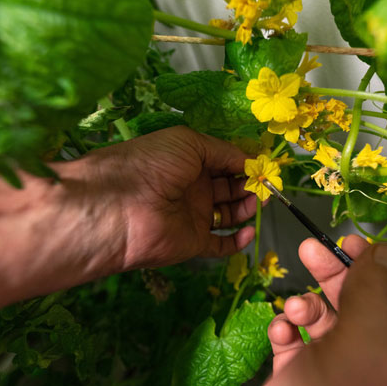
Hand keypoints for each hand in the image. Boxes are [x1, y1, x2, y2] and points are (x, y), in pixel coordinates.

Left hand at [68, 126, 257, 270]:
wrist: (119, 206)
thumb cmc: (151, 164)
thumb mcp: (189, 142)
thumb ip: (223, 150)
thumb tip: (250, 160)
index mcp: (188, 160)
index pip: (225, 161)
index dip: (245, 163)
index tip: (266, 165)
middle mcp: (192, 187)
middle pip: (231, 187)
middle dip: (251, 184)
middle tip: (268, 184)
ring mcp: (193, 215)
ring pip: (230, 214)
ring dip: (248, 207)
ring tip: (261, 201)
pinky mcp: (193, 242)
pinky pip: (221, 243)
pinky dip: (239, 239)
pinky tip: (250, 229)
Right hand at [249, 235, 386, 385]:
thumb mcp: (364, 343)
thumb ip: (374, 294)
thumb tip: (386, 251)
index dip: (374, 270)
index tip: (349, 242)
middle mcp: (369, 370)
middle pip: (357, 309)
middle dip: (333, 277)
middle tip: (310, 249)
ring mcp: (330, 380)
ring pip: (321, 325)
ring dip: (305, 306)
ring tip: (294, 309)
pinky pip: (292, 348)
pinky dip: (284, 333)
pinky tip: (279, 331)